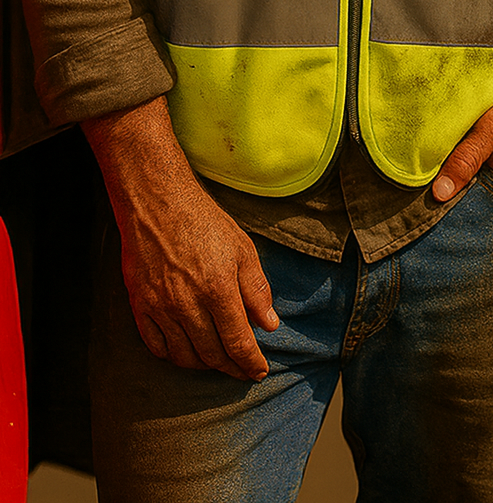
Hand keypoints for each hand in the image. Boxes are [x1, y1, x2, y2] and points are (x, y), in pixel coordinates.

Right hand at [117, 181, 277, 381]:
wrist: (157, 203)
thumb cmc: (204, 222)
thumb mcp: (242, 249)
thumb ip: (257, 290)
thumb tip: (270, 325)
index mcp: (218, 289)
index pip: (237, 342)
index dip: (250, 363)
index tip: (259, 372)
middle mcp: (187, 304)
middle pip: (212, 354)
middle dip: (231, 367)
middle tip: (242, 370)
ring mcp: (160, 307)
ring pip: (184, 356)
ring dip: (204, 365)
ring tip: (217, 361)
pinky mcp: (140, 305)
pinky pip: (155, 346)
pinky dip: (173, 356)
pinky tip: (186, 351)